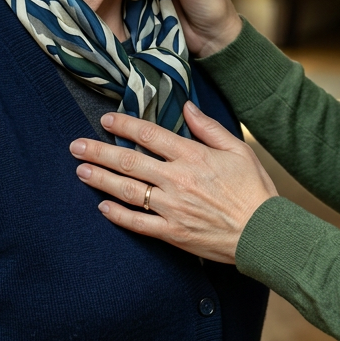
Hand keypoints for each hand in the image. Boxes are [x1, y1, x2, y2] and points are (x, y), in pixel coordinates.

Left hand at [69, 101, 278, 263]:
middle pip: (129, 161)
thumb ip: (208, 127)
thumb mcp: (237, 149)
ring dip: (101, 179)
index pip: (150, 134)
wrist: (263, 233)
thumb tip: (186, 106)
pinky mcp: (172, 233)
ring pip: (128, 190)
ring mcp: (172, 208)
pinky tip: (102, 206)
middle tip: (76, 146)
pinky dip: (117, 215)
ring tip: (80, 171)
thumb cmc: (254, 189)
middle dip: (99, 152)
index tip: (106, 120)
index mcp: (193, 156)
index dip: (124, 125)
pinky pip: (138, 223)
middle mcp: (177, 179)